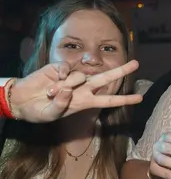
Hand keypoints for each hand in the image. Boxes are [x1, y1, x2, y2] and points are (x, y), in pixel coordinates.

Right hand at [10, 60, 142, 122]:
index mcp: (85, 101)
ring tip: (51, 93)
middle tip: (136, 63)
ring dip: (67, 85)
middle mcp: (83, 88)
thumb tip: (68, 89)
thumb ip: (61, 104)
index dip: (124, 99)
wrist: (22, 101)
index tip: (140, 98)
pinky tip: (52, 81)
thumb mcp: (51, 114)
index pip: (109, 101)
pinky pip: (67, 69)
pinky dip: (60, 75)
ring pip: (81, 76)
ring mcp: (73, 78)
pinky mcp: (61, 68)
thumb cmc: (40, 110)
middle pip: (106, 78)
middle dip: (121, 71)